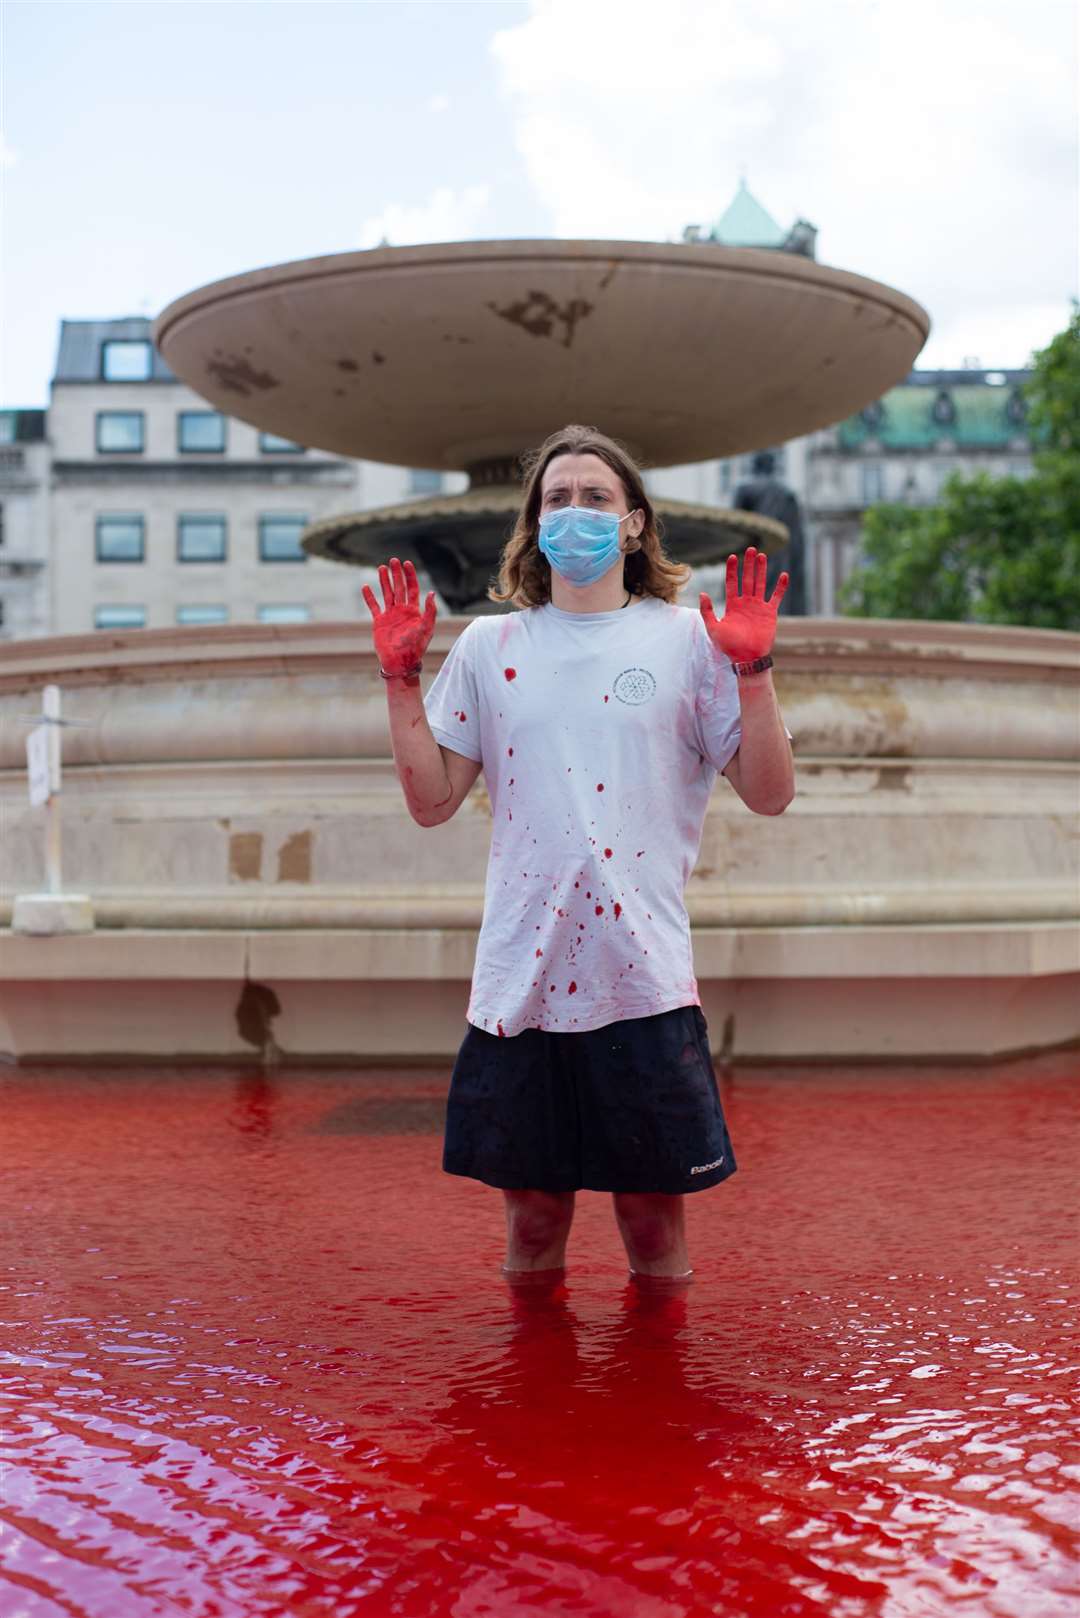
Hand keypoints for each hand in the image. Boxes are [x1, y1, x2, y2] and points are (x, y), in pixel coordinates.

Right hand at [362, 557, 436, 673]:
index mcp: (414, 611)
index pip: (412, 588)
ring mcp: (390, 616)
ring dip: (384, 581)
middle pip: (399, 588)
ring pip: (386, 594)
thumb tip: (431, 593)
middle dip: (397, 574)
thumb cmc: (416, 648)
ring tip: (381, 567)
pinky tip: (365, 586)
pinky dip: (369, 597)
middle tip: (393, 560)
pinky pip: (373, 607)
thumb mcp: (426, 629)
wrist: (401, 662)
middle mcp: (402, 611)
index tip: (407, 563)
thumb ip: (430, 611)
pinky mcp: (379, 622)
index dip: (410, 576)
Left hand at [699, 547, 787, 663]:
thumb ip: (707, 611)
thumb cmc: (729, 646)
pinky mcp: (770, 613)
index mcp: (732, 605)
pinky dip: (780, 587)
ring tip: (763, 556)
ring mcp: (758, 607)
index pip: (731, 583)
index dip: (732, 570)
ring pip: (760, 584)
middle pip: (747, 579)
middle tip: (751, 549)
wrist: (747, 659)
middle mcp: (745, 603)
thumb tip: (702, 593)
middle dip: (749, 564)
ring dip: (762, 570)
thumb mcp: (713, 629)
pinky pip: (776, 597)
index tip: (733, 557)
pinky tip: (784, 575)